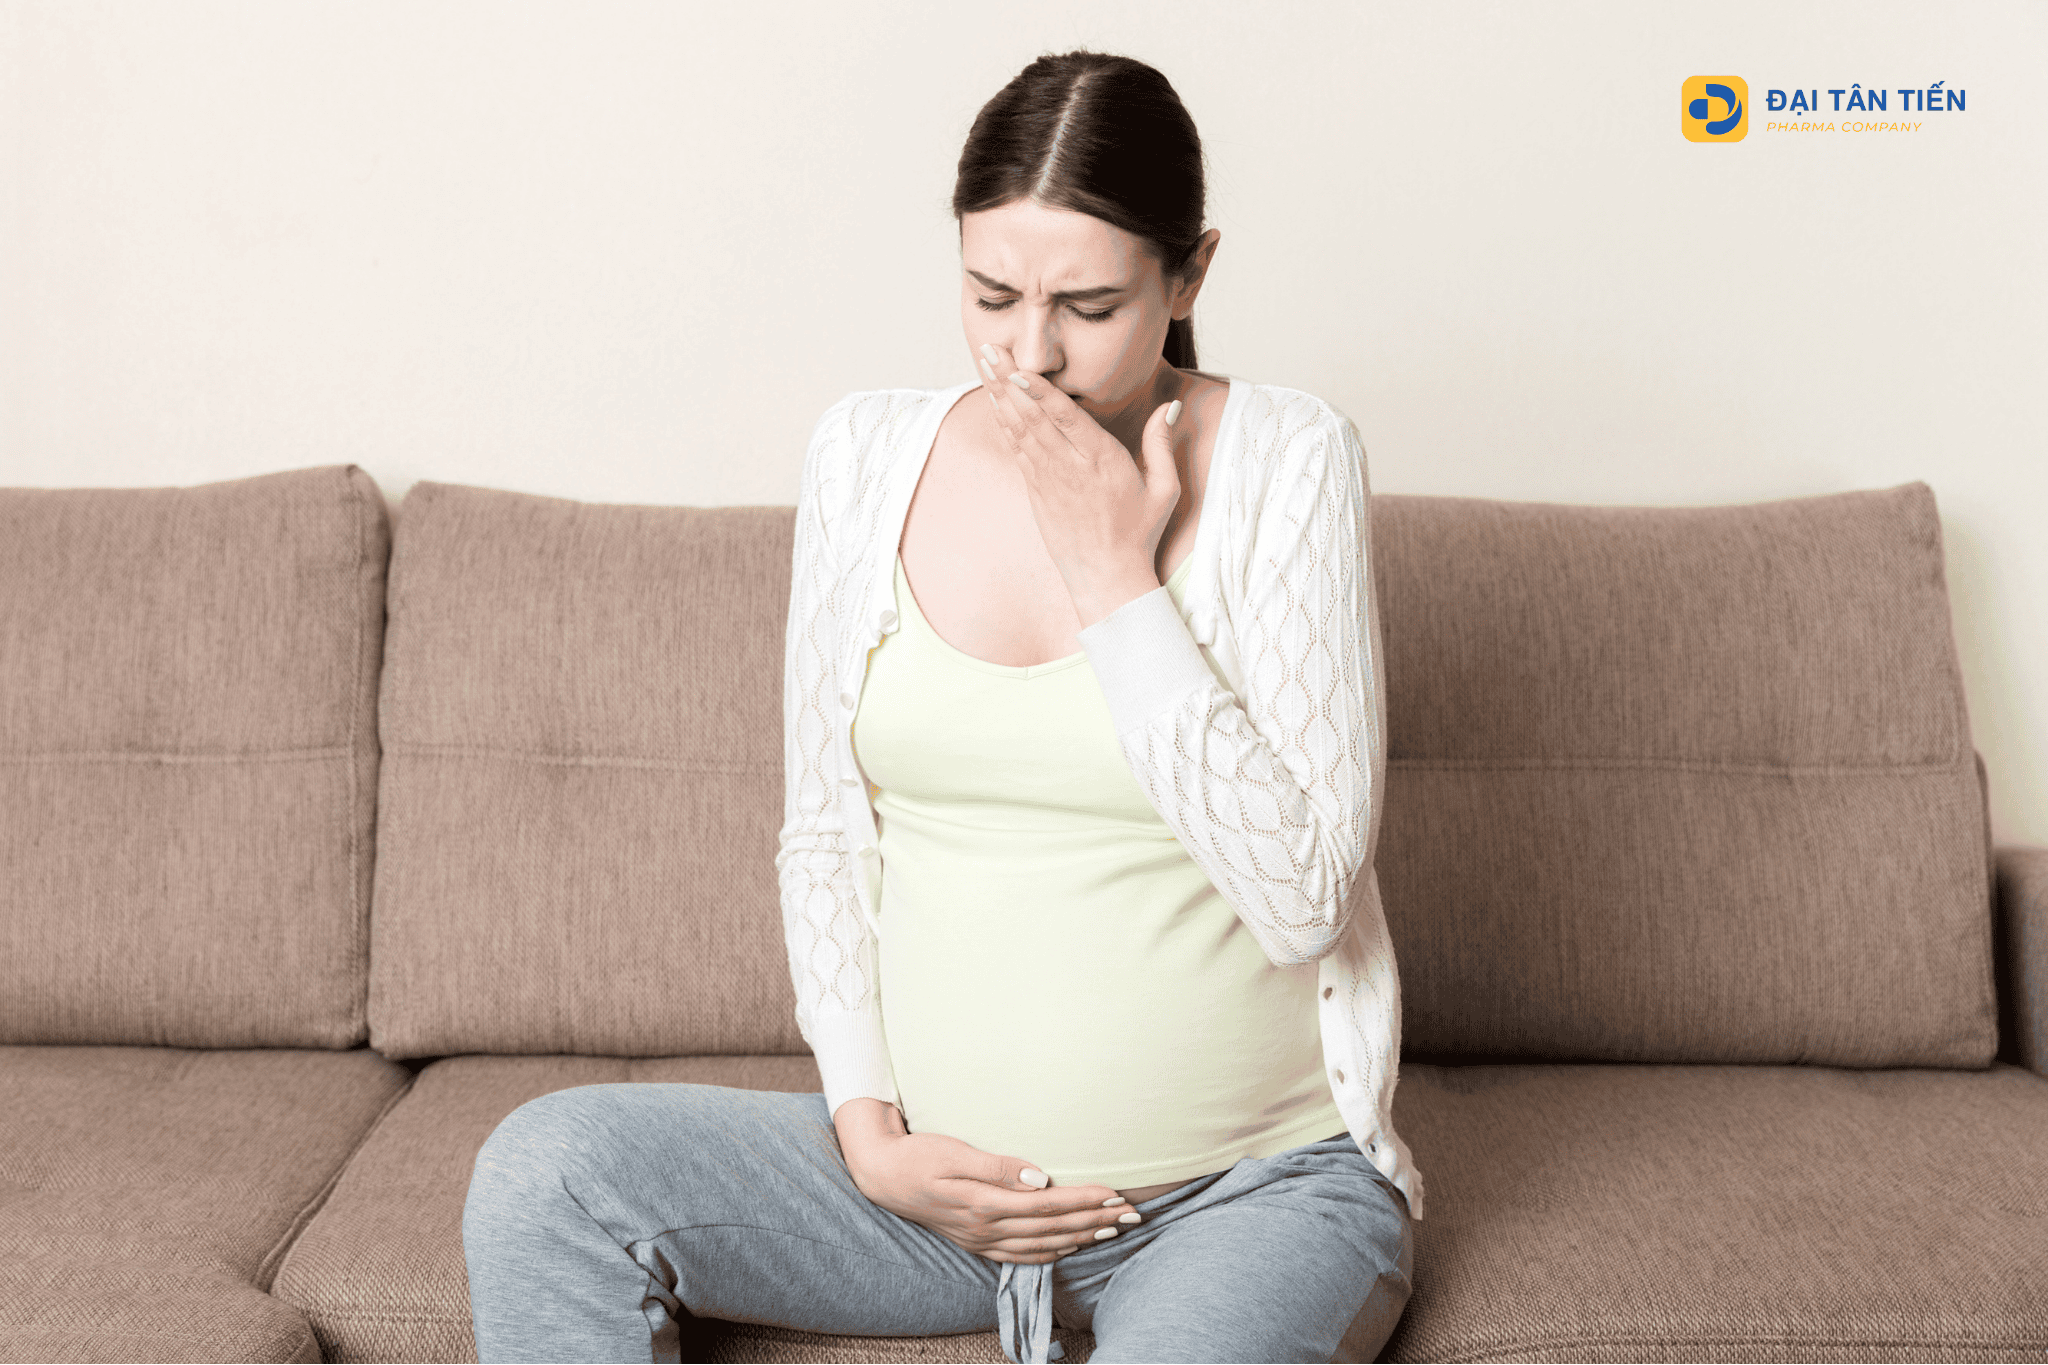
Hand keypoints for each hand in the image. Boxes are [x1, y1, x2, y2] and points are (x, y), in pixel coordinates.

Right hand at [833, 1098, 1141, 1264]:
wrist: (882, 1175)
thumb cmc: (919, 1155)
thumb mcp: (955, 1152)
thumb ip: (998, 1167)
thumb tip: (1039, 1178)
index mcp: (984, 1205)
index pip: (1048, 1205)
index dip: (1086, 1201)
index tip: (1118, 1193)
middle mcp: (986, 1229)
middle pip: (1053, 1228)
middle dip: (1095, 1220)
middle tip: (1132, 1214)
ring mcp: (981, 1240)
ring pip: (1042, 1245)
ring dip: (1081, 1237)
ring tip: (1113, 1229)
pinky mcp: (977, 1242)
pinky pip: (1022, 1256)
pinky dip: (1052, 1253)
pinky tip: (1071, 1246)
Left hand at [976, 342, 1181, 628]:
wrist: (1107, 578)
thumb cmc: (1138, 533)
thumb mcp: (1163, 489)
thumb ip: (1161, 444)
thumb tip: (1170, 406)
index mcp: (1101, 461)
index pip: (1065, 419)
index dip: (1039, 392)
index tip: (1019, 369)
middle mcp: (1070, 467)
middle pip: (1033, 416)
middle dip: (1008, 380)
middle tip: (989, 348)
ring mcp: (1048, 479)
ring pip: (1018, 429)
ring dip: (999, 394)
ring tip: (985, 362)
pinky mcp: (1035, 491)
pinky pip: (1016, 449)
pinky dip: (1003, 422)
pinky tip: (994, 400)